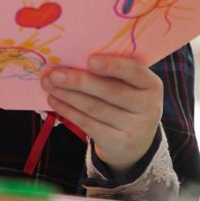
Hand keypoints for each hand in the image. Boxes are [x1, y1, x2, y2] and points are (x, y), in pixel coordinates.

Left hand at [41, 55, 162, 175]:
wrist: (135, 143)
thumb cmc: (126, 102)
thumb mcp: (129, 86)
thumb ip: (112, 73)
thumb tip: (72, 57)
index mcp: (152, 85)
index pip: (135, 72)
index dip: (113, 66)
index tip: (90, 60)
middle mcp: (149, 107)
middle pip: (110, 91)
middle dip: (79, 81)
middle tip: (54, 73)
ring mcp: (135, 128)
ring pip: (95, 108)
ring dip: (67, 95)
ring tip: (48, 84)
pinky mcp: (117, 143)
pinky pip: (88, 123)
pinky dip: (68, 111)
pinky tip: (54, 100)